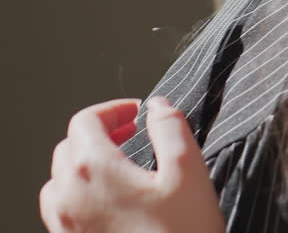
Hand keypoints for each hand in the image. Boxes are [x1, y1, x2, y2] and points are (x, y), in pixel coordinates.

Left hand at [40, 97, 225, 232]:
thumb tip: (157, 106)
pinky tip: (109, 200)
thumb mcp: (189, 170)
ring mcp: (66, 223)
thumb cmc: (182, 232)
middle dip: (100, 133)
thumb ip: (171, 128)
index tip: (137, 113)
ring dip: (84, 163)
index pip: (86, 121)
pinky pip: (61, 209)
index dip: (113, 109)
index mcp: (95, 169)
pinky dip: (79, 192)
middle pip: (69, 146)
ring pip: (59, 179)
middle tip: (132, 133)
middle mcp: (70, 195)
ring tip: (118, 165)